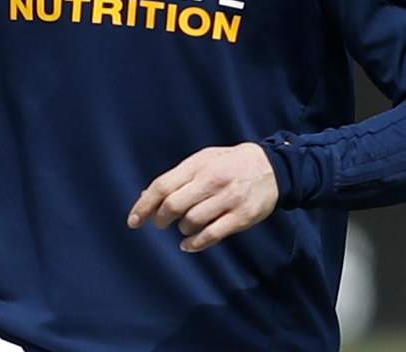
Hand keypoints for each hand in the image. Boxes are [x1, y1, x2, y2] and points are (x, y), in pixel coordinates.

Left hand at [127, 142, 278, 252]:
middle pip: (174, 205)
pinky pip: (212, 235)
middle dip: (161, 218)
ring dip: (181, 229)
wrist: (273, 167)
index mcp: (198, 165)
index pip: (163, 186)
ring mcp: (227, 200)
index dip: (144, 205)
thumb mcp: (204, 160)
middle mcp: (212, 181)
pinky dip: (195, 244)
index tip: (133, 221)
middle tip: (160, 223)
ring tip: (183, 227)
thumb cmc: (230, 163)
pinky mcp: (241, 218)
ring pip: (192, 222)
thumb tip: (148, 197)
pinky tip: (188, 244)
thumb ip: (178, 177)